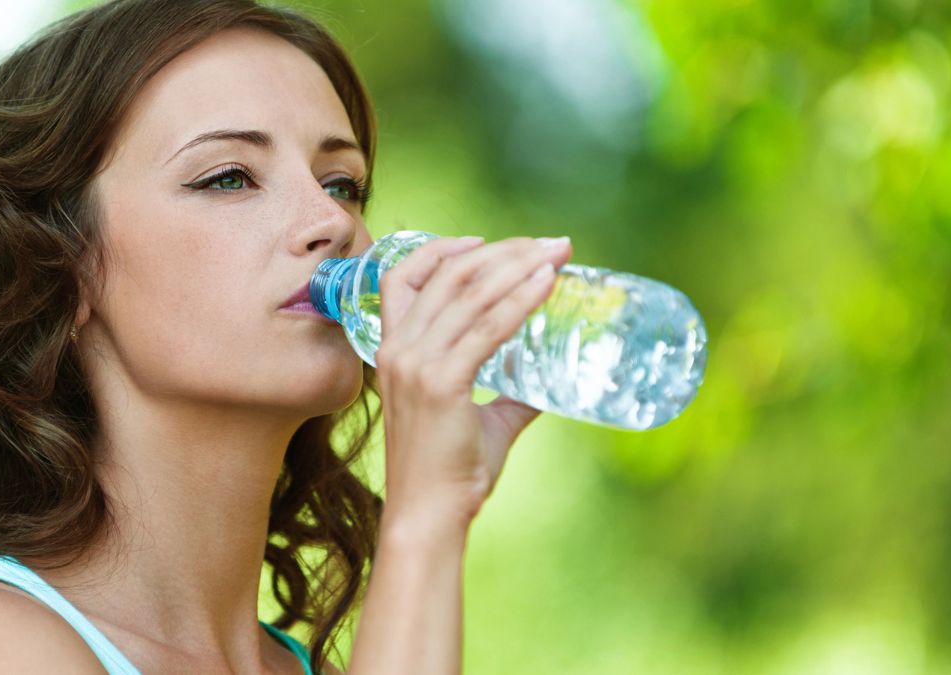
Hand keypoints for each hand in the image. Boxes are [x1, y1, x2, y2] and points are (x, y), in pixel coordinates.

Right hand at [375, 235, 572, 529]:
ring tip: (557, 254)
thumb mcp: (478, 419)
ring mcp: (416, 363)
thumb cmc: (449, 472)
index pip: (402, 277)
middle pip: (448, 274)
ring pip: (470, 293)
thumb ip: (509, 394)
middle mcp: (399, 349)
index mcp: (393, 350)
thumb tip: (547, 383)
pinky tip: (547, 284)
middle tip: (550, 244)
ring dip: (519, 265)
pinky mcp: (441, 382)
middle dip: (503, 250)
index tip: (484, 240)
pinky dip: (520, 299)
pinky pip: (488, 328)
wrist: (429, 515)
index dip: (441, 249)